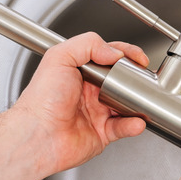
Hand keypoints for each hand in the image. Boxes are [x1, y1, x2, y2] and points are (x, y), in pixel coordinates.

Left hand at [13, 32, 149, 172]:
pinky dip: (133, 125)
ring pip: (127, 105)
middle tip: (143, 79)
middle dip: (136, 79)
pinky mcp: (102, 133)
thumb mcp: (59, 56)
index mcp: (80, 71)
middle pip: (122, 80)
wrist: (37, 135)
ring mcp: (97, 112)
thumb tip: (114, 52)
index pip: (109, 57)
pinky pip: (123, 128)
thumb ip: (88, 44)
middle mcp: (89, 91)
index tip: (139, 58)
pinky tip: (136, 121)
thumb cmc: (41, 100)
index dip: (126, 55)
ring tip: (143, 101)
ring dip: (138, 103)